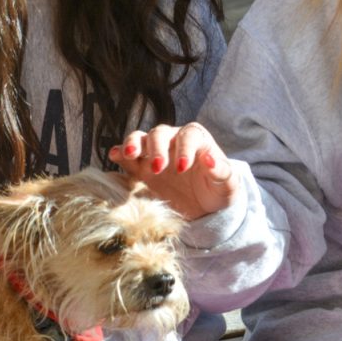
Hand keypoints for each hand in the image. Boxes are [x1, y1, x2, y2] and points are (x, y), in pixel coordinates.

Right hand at [109, 122, 236, 219]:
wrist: (204, 207)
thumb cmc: (218, 190)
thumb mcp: (227, 185)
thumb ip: (222, 171)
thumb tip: (209, 158)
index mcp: (197, 140)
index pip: (189, 135)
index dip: (184, 149)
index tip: (183, 168)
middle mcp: (174, 141)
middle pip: (161, 133)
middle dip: (157, 148)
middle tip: (158, 168)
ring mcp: (155, 153)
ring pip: (141, 138)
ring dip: (134, 143)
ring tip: (129, 154)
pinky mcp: (142, 168)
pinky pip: (128, 157)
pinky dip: (119, 153)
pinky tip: (114, 156)